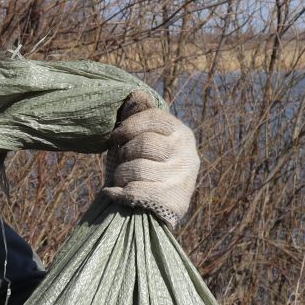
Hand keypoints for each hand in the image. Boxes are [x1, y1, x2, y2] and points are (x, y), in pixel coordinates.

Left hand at [101, 90, 199, 225]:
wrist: (153, 212)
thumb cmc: (146, 168)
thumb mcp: (145, 140)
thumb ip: (140, 118)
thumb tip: (137, 93)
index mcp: (182, 134)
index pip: (154, 118)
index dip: (129, 126)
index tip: (117, 136)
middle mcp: (187, 155)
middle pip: (143, 144)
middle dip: (124, 154)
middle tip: (123, 162)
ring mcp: (182, 179)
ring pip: (136, 169)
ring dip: (120, 176)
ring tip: (123, 180)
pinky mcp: (172, 201)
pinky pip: (134, 191)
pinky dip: (118, 193)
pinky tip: (116, 194)